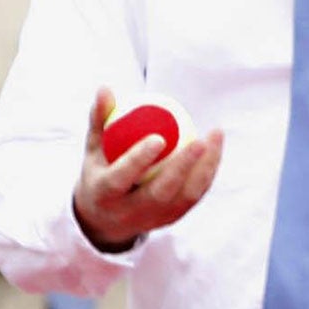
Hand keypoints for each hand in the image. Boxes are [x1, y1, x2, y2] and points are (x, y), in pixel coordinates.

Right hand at [72, 86, 222, 252]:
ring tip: (215, 135)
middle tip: (200, 140)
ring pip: (185, 197)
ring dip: (205, 167)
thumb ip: (99, 121)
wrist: (106, 220)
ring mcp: (154, 219)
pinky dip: (207, 172)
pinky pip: (195, 195)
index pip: (121, 178)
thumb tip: (105, 88)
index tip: (159, 138)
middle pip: (161, 193)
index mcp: (104, 195)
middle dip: (182, 167)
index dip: (139, 160)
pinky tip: (215, 147)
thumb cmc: (99, 174)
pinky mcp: (173, 218)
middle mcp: (130, 212)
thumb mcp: (93, 150)